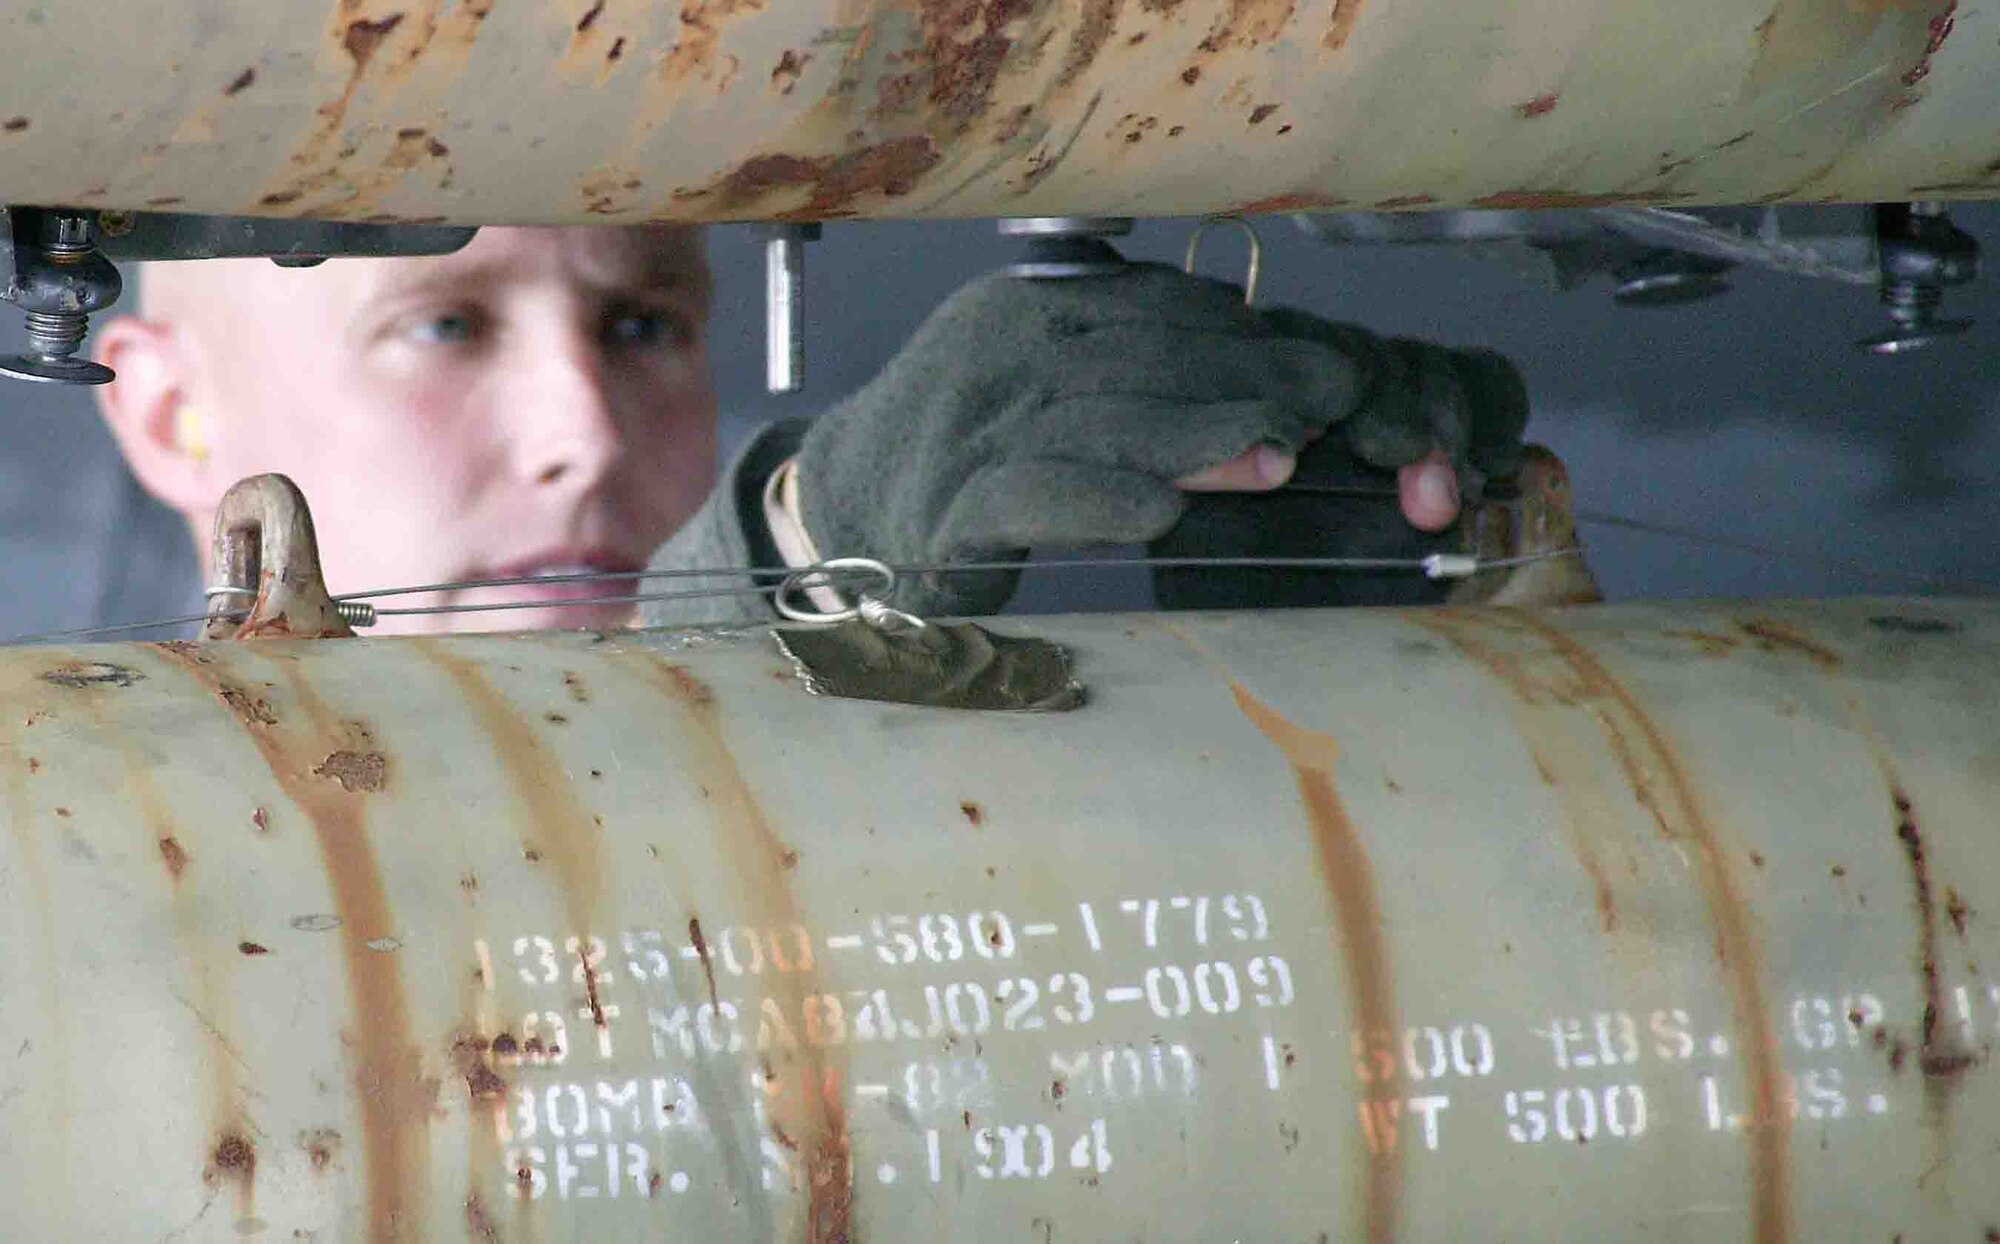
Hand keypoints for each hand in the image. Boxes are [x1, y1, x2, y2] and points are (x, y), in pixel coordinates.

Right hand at [792, 264, 1527, 614]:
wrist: (842, 499)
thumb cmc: (965, 441)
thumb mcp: (1042, 377)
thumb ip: (1132, 366)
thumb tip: (1261, 374)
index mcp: (1032, 308)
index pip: (1159, 311)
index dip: (1253, 336)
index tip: (1334, 363)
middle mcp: (1004, 354)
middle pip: (1145, 360)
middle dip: (1251, 381)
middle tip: (1336, 402)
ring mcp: (974, 430)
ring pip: (1102, 424)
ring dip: (1198, 439)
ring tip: (1279, 456)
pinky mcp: (950, 509)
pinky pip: (1033, 498)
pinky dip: (1099, 502)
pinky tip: (1160, 516)